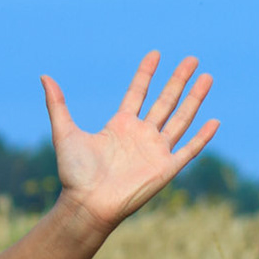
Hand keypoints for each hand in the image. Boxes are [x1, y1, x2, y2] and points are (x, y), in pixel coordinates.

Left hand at [43, 51, 218, 232]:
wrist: (87, 204)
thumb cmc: (74, 174)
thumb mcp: (65, 133)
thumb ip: (57, 105)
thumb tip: (44, 76)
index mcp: (120, 126)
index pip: (137, 93)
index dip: (146, 74)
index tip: (155, 54)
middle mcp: (140, 136)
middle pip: (165, 101)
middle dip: (178, 80)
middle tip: (191, 58)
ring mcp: (155, 151)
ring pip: (181, 119)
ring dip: (195, 99)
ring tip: (207, 77)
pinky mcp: (166, 168)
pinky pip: (189, 150)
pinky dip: (202, 137)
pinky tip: (215, 121)